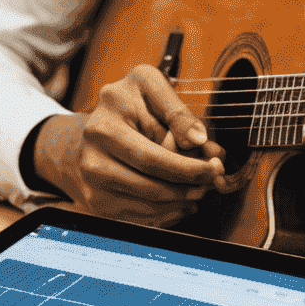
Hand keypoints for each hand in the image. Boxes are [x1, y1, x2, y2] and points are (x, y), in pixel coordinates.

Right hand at [35, 66, 241, 225]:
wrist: (91, 130)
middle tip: (211, 184)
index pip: (152, 155)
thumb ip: (177, 111)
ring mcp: (89, 174)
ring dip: (179, 203)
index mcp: (109, 112)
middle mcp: (93, 143)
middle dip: (187, 187)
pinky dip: (165, 214)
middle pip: (148, 184)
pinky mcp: (93, 198)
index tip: (215, 168)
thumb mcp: (152, 88)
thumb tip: (199, 141)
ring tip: (197, 192)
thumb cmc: (129, 105)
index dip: (187, 167)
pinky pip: (137, 217)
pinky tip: (179, 202)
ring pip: (145, 204)